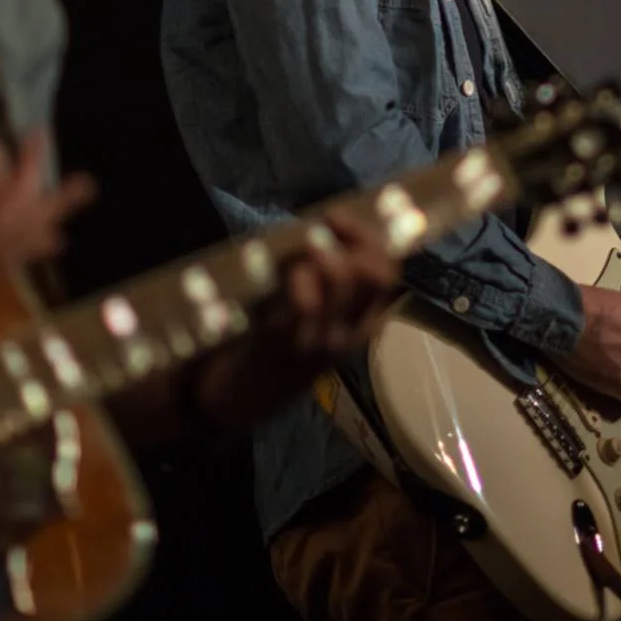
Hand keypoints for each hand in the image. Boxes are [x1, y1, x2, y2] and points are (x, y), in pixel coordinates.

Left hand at [190, 212, 399, 428]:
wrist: (235, 401)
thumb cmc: (270, 345)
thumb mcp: (307, 315)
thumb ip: (320, 278)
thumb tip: (324, 227)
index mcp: (359, 324)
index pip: (386, 273)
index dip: (366, 238)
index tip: (335, 218)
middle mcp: (347, 334)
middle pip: (368, 272)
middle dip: (343, 240)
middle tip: (312, 235)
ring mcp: (319, 342)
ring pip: (337, 278)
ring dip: (314, 253)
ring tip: (291, 260)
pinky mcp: (284, 346)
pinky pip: (302, 301)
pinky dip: (292, 276)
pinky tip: (275, 273)